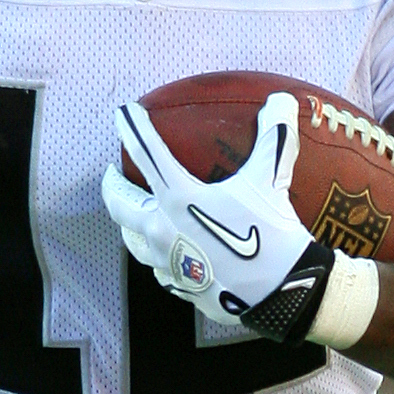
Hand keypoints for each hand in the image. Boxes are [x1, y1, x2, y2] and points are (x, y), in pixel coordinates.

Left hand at [102, 91, 319, 328]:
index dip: (132, 128)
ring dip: (129, 223)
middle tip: (112, 172)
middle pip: (119, 204)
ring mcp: (168, 262)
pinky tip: (168, 252)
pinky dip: (158, 255)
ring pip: (133, 241)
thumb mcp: (271, 180)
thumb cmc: (270, 233)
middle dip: (111, 185)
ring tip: (135, 213)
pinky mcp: (180, 287)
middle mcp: (162, 229)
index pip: (146, 153)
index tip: (122, 112)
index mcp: (178, 198)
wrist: (281, 293)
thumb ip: (274, 137)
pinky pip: (159, 269)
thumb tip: (282, 99)